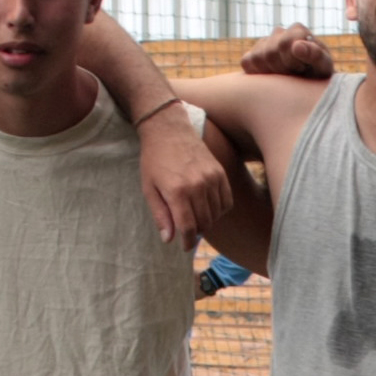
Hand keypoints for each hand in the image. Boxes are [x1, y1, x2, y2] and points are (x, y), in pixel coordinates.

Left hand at [136, 107, 229, 246]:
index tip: (184, 246)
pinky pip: (226, 201)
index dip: (186, 241)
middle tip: (187, 231)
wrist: (168, 129)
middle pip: (204, 223)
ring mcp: (211, 178)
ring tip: (197, 219)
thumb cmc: (154, 159)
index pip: (188, 227)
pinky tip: (209, 208)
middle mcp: (197, 186)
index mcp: (177, 191)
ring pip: (216, 214)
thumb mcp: (149, 188)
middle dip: (195, 232)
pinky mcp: (220, 172)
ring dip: (208, 222)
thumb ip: (160, 214)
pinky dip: (219, 210)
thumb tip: (169, 239)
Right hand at [241, 23, 335, 79]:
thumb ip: (315, 55)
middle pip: (269, 52)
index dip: (291, 62)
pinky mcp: (251, 56)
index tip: (302, 69)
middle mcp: (280, 32)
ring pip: (257, 58)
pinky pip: (247, 62)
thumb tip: (297, 46)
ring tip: (286, 77)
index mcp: (298, 30)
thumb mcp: (324, 67)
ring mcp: (264, 43)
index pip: (283, 44)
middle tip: (294, 75)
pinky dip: (257, 73)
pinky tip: (272, 77)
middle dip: (282, 69)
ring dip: (271, 73)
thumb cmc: (319, 75)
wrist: (307, 85)